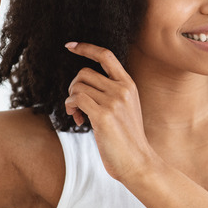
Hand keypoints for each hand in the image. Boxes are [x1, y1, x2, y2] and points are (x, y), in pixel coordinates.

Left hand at [64, 42, 155, 181]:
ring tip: (78, 115)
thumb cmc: (127, 138)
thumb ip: (111, 92)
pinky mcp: (103, 116)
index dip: (86, 48)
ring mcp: (113, 102)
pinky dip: (70, 108)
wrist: (137, 161)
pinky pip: (76, 100)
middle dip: (74, 87)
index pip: (106, 55)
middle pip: (84, 72)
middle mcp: (122, 89)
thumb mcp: (125, 108)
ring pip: (77, 87)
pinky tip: (78, 120)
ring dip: (71, 101)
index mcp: (129, 84)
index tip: (70, 46)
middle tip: (76, 105)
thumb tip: (82, 83)